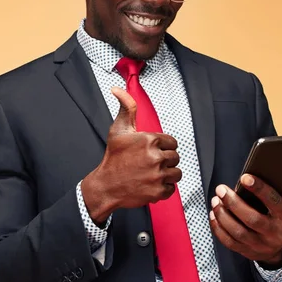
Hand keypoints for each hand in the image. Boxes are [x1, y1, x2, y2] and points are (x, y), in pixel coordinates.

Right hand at [81, 87, 181, 224]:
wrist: (105, 186)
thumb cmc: (113, 158)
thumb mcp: (119, 130)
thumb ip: (126, 108)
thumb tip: (117, 89)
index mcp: (149, 140)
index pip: (172, 143)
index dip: (162, 147)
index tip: (151, 152)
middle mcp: (155, 157)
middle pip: (175, 157)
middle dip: (165, 160)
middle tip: (149, 164)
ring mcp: (157, 175)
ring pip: (176, 173)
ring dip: (166, 174)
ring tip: (151, 174)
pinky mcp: (158, 192)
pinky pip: (171, 188)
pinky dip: (163, 188)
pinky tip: (150, 184)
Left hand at [209, 169, 281, 266]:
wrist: (279, 248)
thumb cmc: (280, 218)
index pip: (274, 202)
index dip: (259, 189)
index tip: (244, 178)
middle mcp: (275, 233)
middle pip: (252, 219)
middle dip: (233, 203)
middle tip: (221, 189)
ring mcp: (260, 245)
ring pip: (238, 232)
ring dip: (223, 215)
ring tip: (215, 200)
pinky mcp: (247, 252)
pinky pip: (229, 242)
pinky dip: (218, 228)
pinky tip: (213, 214)